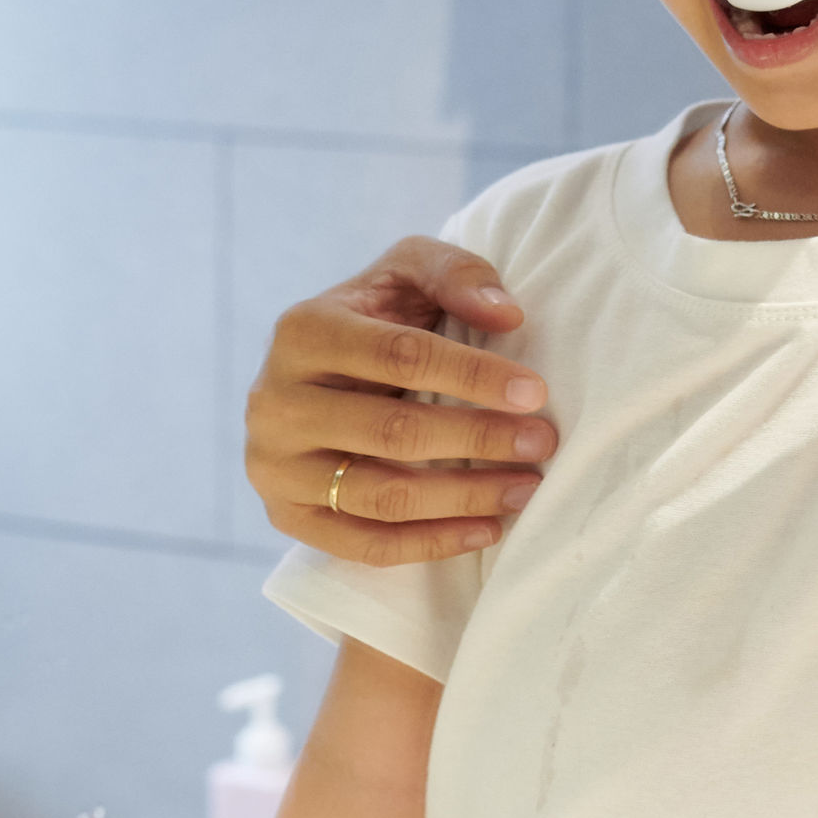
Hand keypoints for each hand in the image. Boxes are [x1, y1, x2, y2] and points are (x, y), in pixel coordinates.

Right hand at [245, 239, 553, 566]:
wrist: (307, 374)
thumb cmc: (371, 319)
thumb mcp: (406, 271)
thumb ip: (456, 274)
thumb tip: (507, 316)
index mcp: (303, 331)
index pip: (399, 357)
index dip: (473, 375)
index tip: (535, 392)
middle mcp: (276, 402)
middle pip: (392, 432)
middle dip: (479, 439)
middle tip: (541, 443)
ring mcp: (275, 466)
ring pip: (382, 495)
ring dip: (465, 497)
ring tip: (525, 488)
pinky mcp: (286, 515)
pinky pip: (366, 545)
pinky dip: (432, 543)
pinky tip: (487, 529)